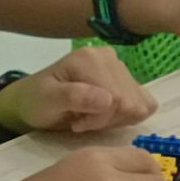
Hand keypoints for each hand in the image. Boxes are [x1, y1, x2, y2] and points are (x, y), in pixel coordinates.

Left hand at [0, 46, 156, 135]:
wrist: (34, 99)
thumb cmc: (37, 101)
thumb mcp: (47, 101)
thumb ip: (75, 97)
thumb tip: (109, 100)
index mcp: (91, 58)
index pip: (117, 98)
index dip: (99, 119)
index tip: (76, 123)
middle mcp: (110, 57)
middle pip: (130, 102)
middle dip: (107, 120)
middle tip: (82, 120)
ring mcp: (120, 66)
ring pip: (139, 105)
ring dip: (115, 119)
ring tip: (90, 116)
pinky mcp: (127, 78)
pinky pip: (145, 103)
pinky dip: (127, 116)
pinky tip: (105, 115)